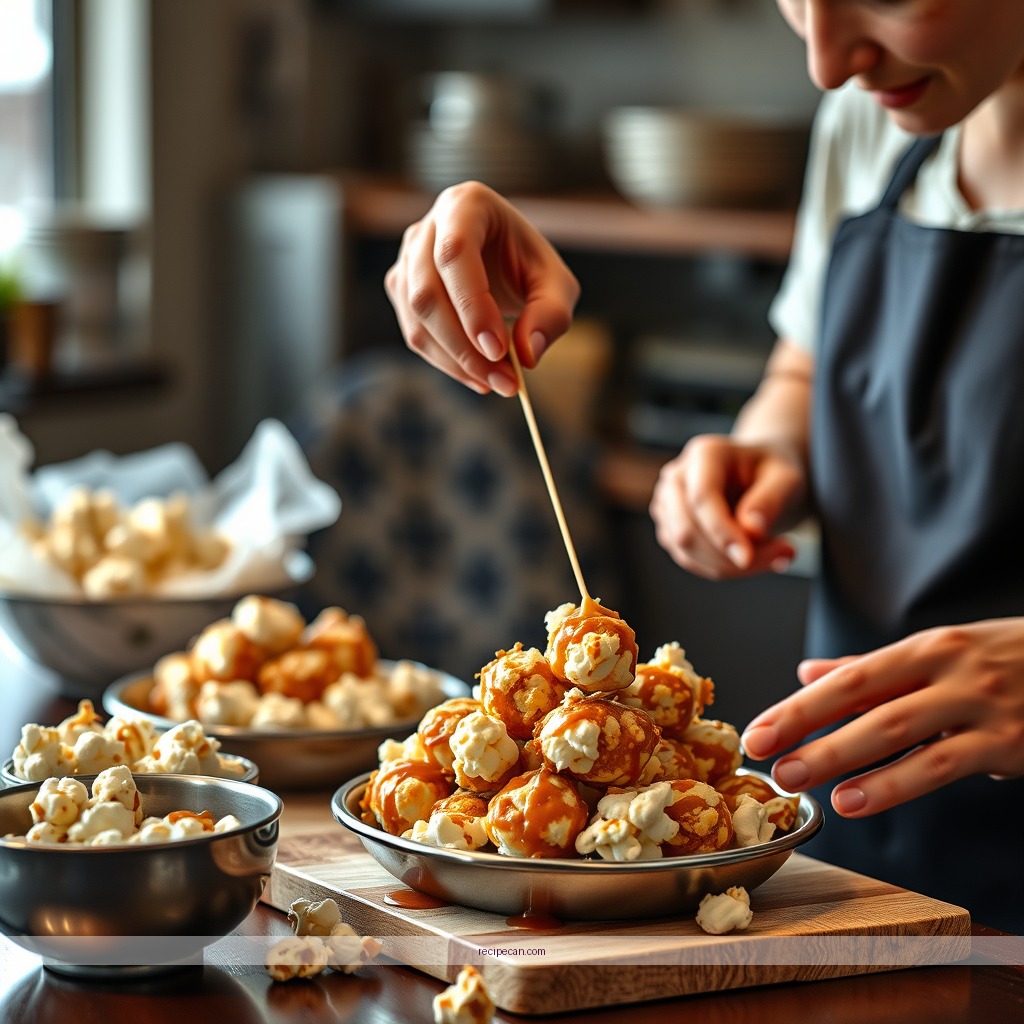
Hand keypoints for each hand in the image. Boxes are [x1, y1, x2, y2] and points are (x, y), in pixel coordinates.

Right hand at [384, 180, 579, 395]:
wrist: (505, 263)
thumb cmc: (530, 267)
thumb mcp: (557, 285)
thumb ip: (551, 315)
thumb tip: (527, 355)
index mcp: (466, 206)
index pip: (455, 254)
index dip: (472, 305)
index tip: (499, 350)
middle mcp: (426, 228)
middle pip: (427, 291)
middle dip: (465, 346)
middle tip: (504, 380)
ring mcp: (407, 259)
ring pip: (417, 318)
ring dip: (456, 360)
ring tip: (497, 382)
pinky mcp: (402, 291)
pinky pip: (415, 334)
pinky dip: (447, 363)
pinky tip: (478, 377)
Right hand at [649, 434, 804, 578]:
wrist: (762, 480)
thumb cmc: (773, 474)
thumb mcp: (787, 479)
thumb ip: (771, 500)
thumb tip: (751, 530)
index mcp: (705, 454)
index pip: (701, 498)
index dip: (722, 531)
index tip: (748, 558)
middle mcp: (677, 477)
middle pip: (687, 530)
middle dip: (728, 556)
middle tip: (783, 555)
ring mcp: (668, 505)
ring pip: (686, 551)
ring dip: (731, 565)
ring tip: (775, 554)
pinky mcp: (670, 529)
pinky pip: (691, 560)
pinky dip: (724, 568)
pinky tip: (756, 558)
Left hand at [741, 619, 1023, 815]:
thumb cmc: (1009, 661)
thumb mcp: (942, 654)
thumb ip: (873, 670)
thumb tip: (808, 674)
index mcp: (927, 649)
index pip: (849, 679)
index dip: (799, 706)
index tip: (758, 730)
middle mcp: (950, 671)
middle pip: (865, 702)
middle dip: (808, 730)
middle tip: (765, 757)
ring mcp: (980, 707)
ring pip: (898, 733)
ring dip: (842, 759)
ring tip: (799, 781)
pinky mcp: (1009, 742)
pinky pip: (943, 764)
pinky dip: (895, 784)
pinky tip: (857, 800)